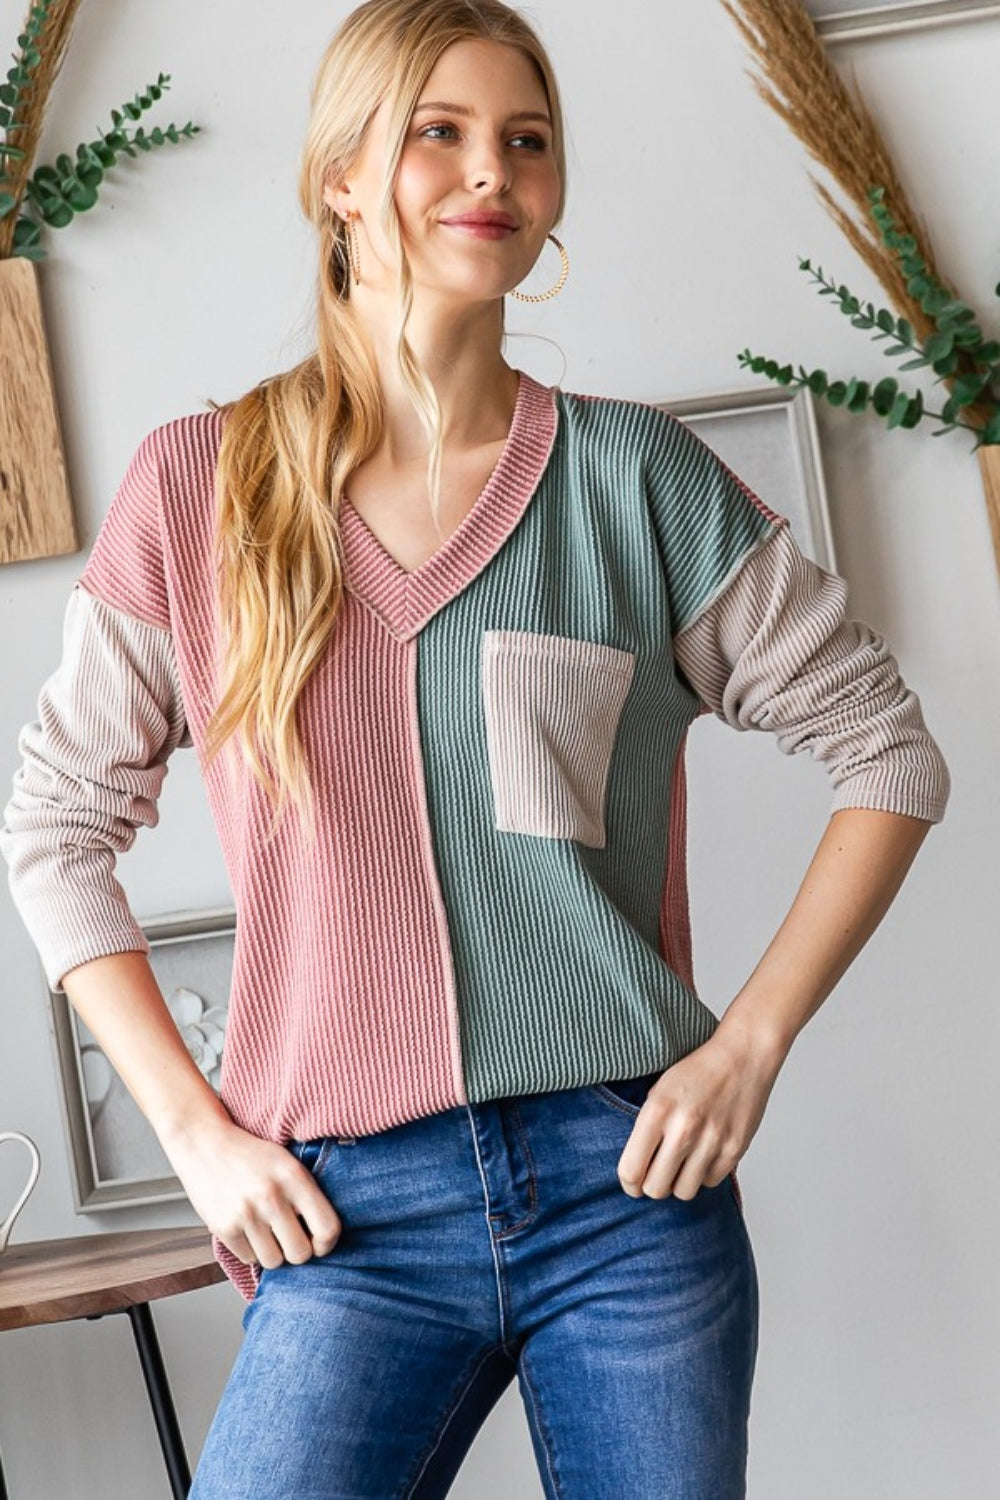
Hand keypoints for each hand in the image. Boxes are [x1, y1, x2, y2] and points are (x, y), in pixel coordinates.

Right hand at [160, 1115, 342, 1268]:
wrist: (204, 1143)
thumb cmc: (250, 1155)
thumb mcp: (287, 1162)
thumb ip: (307, 1194)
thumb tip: (324, 1237)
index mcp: (294, 1177)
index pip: (327, 1227)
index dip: (327, 1243)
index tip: (319, 1242)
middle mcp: (271, 1197)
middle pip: (300, 1253)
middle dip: (297, 1251)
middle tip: (290, 1238)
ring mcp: (245, 1214)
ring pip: (274, 1261)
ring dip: (273, 1252)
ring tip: (267, 1232)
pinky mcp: (223, 1228)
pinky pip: (248, 1258)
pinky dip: (250, 1250)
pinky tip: (247, 1229)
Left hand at [617, 1021, 785, 1200]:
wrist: (743, 1056)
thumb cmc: (698, 1070)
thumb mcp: (658, 1090)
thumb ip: (646, 1126)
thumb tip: (636, 1165)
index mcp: (657, 1111)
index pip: (631, 1170)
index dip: (628, 1183)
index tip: (632, 1182)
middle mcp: (683, 1130)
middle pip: (656, 1189)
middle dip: (652, 1185)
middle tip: (655, 1174)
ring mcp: (711, 1142)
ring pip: (683, 1192)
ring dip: (678, 1182)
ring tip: (680, 1163)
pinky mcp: (734, 1150)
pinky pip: (709, 1182)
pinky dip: (703, 1174)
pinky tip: (703, 1153)